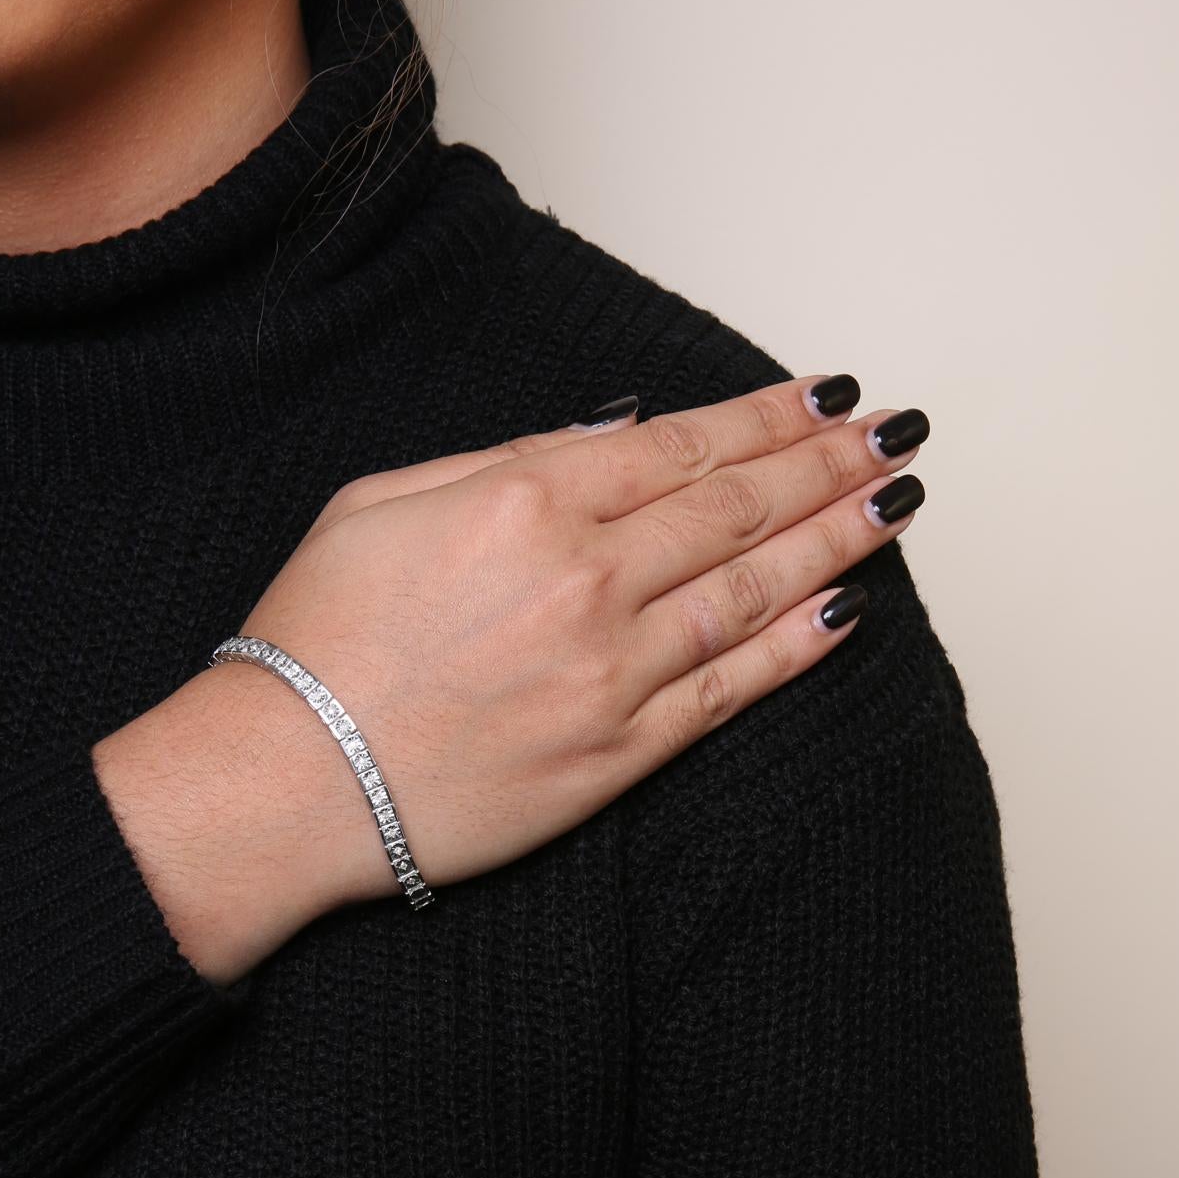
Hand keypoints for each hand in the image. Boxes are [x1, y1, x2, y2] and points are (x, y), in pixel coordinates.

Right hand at [226, 373, 925, 913]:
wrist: (284, 782)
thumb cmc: (313, 642)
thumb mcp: (381, 501)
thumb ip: (508, 459)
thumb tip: (616, 435)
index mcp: (525, 499)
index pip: (682, 445)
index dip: (766, 416)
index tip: (822, 395)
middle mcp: (586, 577)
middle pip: (737, 505)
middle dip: (825, 462)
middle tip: (890, 434)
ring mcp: (611, 669)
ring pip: (754, 587)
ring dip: (835, 538)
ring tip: (894, 501)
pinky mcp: (619, 754)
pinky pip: (731, 689)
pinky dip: (798, 646)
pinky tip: (850, 610)